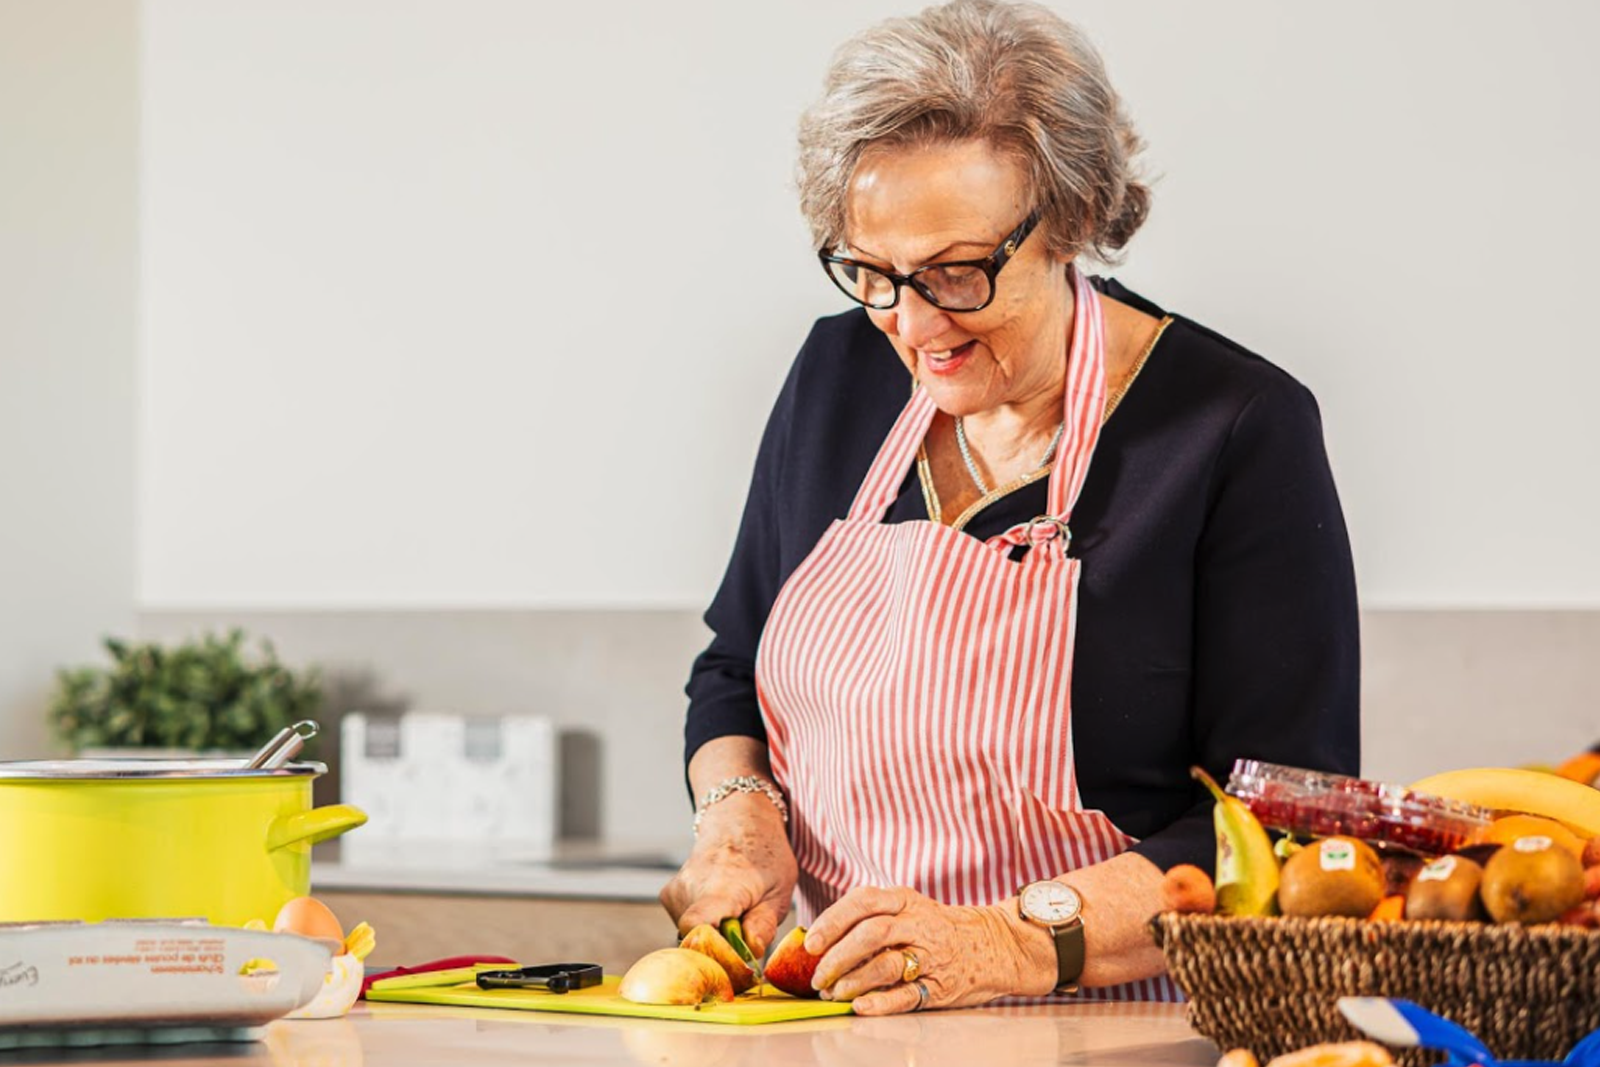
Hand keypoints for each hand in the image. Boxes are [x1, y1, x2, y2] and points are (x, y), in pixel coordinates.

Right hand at [658, 793, 797, 957]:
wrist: (738, 821)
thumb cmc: (765, 855)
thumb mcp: (780, 890)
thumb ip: (764, 923)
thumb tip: (750, 952)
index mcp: (721, 885)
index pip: (696, 927)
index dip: (711, 951)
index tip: (734, 956)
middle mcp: (690, 887)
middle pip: (697, 940)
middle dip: (722, 948)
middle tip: (746, 933)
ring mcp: (676, 891)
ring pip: (692, 936)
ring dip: (715, 935)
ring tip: (735, 913)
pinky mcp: (669, 895)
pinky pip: (685, 925)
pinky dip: (705, 925)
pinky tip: (720, 907)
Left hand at [805, 886, 1053, 1014]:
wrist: (995, 944)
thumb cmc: (938, 928)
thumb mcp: (910, 908)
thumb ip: (872, 916)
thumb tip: (819, 940)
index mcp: (905, 900)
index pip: (863, 902)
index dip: (833, 921)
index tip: (810, 942)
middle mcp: (918, 923)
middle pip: (871, 933)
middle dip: (837, 955)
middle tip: (816, 975)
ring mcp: (931, 955)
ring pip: (886, 964)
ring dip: (853, 980)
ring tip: (833, 993)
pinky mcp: (940, 986)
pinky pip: (907, 995)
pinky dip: (880, 1002)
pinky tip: (860, 1007)